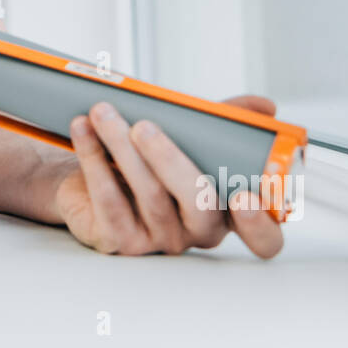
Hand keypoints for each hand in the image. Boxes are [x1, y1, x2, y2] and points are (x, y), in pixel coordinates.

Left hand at [52, 95, 283, 258]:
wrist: (87, 175)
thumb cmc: (149, 158)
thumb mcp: (191, 137)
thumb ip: (229, 123)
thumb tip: (264, 107)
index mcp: (226, 211)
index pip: (262, 239)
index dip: (258, 224)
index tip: (245, 194)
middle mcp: (196, 232)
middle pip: (199, 207)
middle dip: (171, 161)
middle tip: (145, 126)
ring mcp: (157, 240)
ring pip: (149, 196)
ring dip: (122, 147)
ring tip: (104, 113)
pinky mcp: (117, 240)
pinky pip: (108, 200)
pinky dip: (93, 158)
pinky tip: (83, 130)